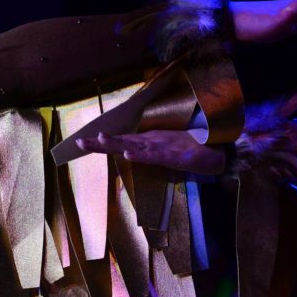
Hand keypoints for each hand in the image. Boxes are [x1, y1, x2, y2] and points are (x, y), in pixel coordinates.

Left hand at [71, 130, 227, 174]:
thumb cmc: (192, 150)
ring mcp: (161, 147)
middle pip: (121, 141)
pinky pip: (154, 156)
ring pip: (134, 145)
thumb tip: (131, 154)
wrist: (218, 151)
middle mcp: (151, 141)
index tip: (81, 143)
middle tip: (78, 142)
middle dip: (99, 143)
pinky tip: (128, 155)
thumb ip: (150, 154)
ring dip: (117, 143)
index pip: (120, 141)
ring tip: (99, 140)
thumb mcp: (165, 153)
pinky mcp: (173, 155)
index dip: (101, 143)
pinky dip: (141, 155)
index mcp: (148, 142)